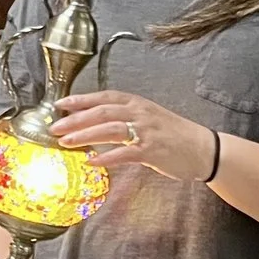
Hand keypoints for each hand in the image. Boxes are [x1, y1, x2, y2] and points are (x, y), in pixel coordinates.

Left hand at [50, 90, 218, 182]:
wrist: (204, 148)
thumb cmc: (172, 134)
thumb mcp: (146, 118)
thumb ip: (122, 118)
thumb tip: (91, 123)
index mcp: (137, 103)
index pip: (103, 97)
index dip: (80, 100)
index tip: (59, 104)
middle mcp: (140, 113)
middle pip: (101, 112)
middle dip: (75, 119)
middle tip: (55, 127)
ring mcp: (146, 131)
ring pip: (110, 129)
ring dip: (85, 135)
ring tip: (65, 142)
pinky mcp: (152, 151)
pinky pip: (125, 153)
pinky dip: (106, 157)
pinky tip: (91, 161)